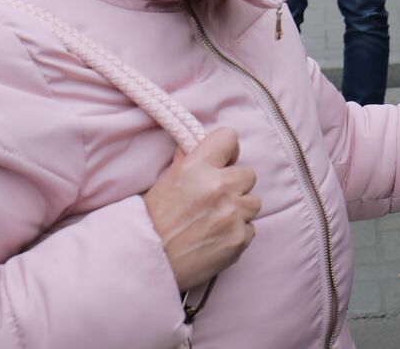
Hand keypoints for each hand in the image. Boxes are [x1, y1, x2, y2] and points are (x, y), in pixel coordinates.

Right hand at [143, 128, 260, 291]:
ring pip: (253, 203)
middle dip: (234, 186)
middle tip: (213, 200)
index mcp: (197, 167)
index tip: (223, 162)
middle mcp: (220, 186)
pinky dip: (237, 234)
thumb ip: (187, 161)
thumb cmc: (151, 222)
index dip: (227, 151)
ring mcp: (233, 213)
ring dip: (239, 211)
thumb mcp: (164, 182)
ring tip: (214, 222)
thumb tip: (198, 146)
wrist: (146, 263)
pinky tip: (215, 239)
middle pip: (248, 175)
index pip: (229, 137)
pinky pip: (250, 229)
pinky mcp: (240, 238)